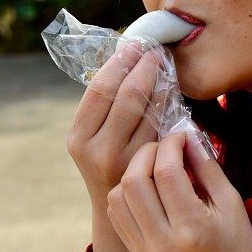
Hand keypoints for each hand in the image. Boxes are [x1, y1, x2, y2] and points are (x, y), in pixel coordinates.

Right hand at [67, 40, 159, 206]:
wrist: (118, 208)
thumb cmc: (105, 159)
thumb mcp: (92, 136)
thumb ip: (103, 105)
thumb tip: (126, 54)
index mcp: (78, 137)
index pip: (100, 90)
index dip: (119, 62)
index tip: (133, 44)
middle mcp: (99, 151)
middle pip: (128, 96)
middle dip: (145, 66)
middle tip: (156, 50)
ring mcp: (127, 161)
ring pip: (151, 109)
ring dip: (161, 81)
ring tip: (165, 63)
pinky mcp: (151, 166)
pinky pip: (165, 125)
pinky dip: (170, 103)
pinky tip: (172, 89)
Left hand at [107, 132, 251, 251]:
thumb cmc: (234, 245)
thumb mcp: (232, 203)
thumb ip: (207, 167)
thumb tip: (187, 136)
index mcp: (191, 227)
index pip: (167, 172)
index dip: (171, 144)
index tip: (180, 136)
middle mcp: (161, 240)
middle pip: (135, 180)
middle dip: (147, 152)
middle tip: (164, 147)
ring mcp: (144, 249)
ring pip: (118, 195)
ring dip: (133, 172)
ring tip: (154, 166)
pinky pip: (116, 213)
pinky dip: (125, 192)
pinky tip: (146, 188)